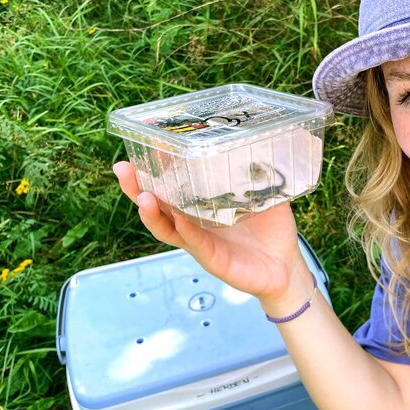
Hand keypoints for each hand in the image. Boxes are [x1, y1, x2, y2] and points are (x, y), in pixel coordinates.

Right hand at [113, 161, 308, 304]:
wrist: (286, 266)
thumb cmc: (270, 231)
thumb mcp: (266, 196)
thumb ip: (261, 173)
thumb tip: (264, 142)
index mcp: (201, 206)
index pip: (170, 186)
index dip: (153, 170)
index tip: (138, 148)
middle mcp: (194, 224)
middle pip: (157, 207)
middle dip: (137, 188)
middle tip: (123, 168)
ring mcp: (200, 243)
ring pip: (167, 229)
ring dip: (153, 213)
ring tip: (143, 196)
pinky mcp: (214, 260)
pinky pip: (196, 245)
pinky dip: (187, 232)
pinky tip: (178, 219)